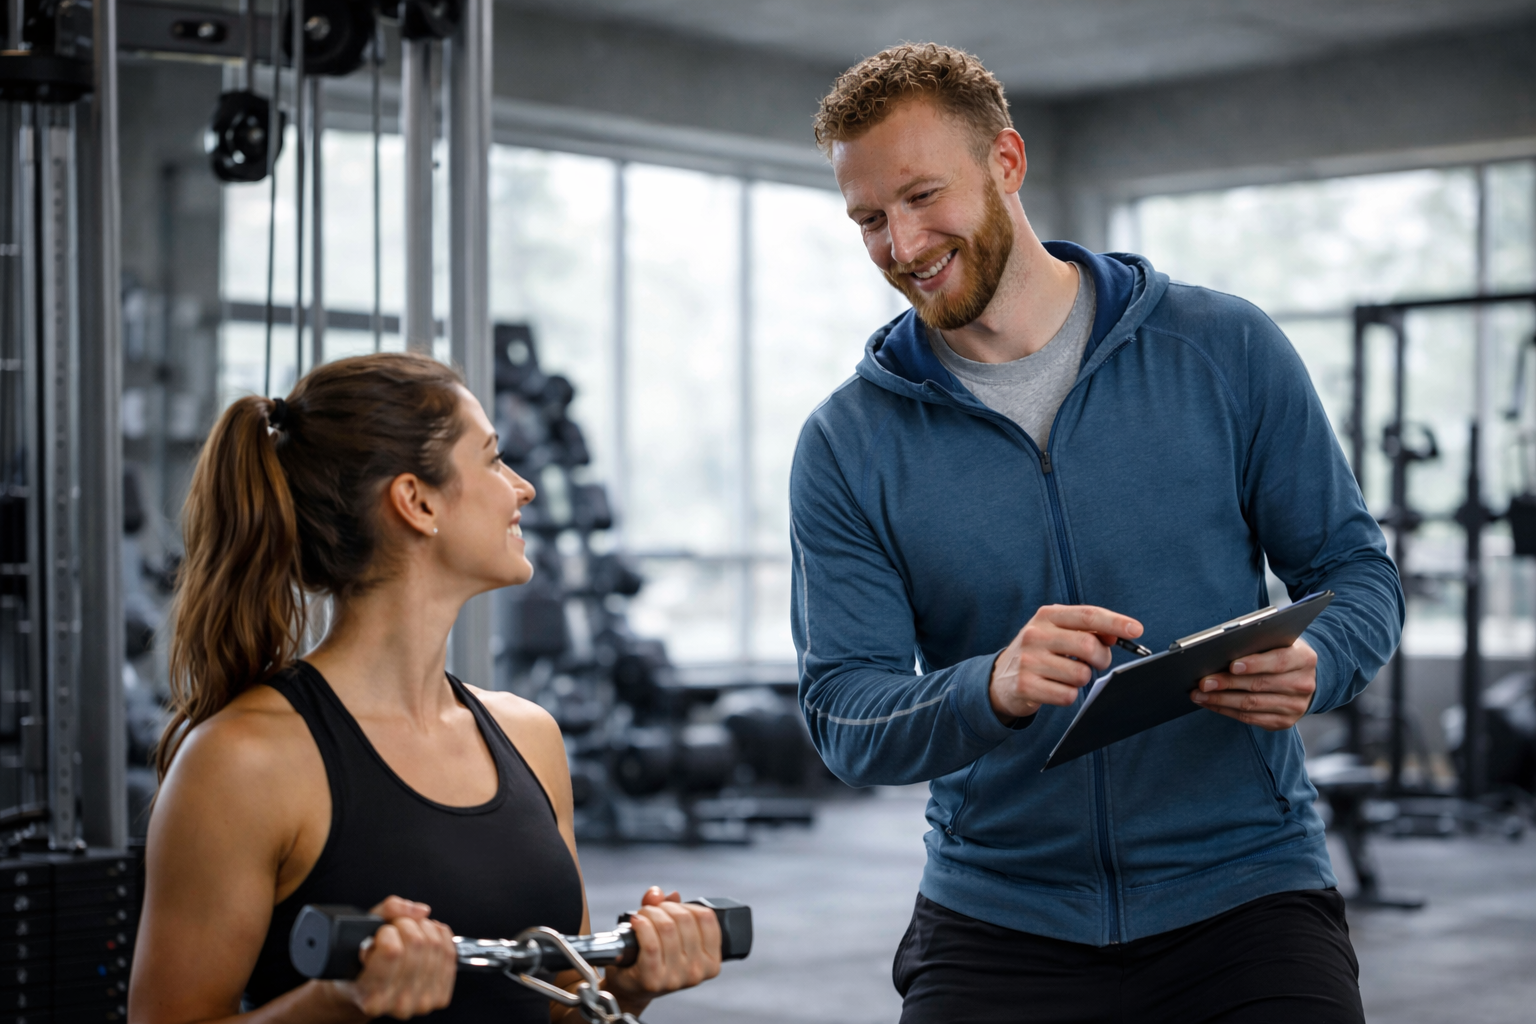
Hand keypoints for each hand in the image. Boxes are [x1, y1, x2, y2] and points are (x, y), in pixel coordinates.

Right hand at [333, 896, 456, 1019]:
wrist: (368, 992)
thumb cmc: (362, 964)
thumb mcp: (361, 933)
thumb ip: (386, 912)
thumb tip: (420, 911)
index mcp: (370, 996)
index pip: (393, 951)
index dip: (389, 931)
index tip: (383, 932)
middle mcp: (397, 1004)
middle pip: (418, 943)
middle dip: (407, 924)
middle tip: (397, 928)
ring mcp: (421, 1003)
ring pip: (436, 945)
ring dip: (425, 927)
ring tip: (411, 931)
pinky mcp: (440, 997)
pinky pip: (451, 954)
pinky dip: (441, 935)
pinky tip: (428, 934)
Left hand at [603, 886, 721, 1012]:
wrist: (632, 986)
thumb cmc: (653, 958)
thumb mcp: (670, 932)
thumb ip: (670, 907)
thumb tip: (671, 894)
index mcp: (711, 960)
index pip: (706, 917)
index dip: (686, 905)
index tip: (672, 909)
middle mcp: (697, 971)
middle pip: (684, 919)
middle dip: (663, 907)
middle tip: (651, 912)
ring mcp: (676, 978)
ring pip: (666, 928)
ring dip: (649, 914)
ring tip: (642, 917)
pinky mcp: (653, 980)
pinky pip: (650, 943)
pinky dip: (641, 926)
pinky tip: (635, 923)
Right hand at [989, 605, 1143, 722]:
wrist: (1000, 678)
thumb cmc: (1039, 652)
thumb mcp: (1057, 632)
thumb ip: (1086, 630)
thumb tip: (1115, 635)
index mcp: (1046, 616)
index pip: (1087, 615)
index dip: (1115, 622)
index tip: (1136, 629)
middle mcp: (1035, 635)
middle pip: (1088, 646)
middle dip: (1102, 658)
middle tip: (1098, 662)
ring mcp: (1029, 661)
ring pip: (1081, 674)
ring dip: (1082, 679)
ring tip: (1068, 676)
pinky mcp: (1026, 686)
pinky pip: (1067, 696)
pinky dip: (1069, 695)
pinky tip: (1056, 688)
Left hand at [1190, 638, 1316, 729]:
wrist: (1302, 677)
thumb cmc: (1280, 653)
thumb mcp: (1277, 643)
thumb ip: (1258, 644)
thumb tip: (1221, 650)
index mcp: (1304, 659)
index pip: (1278, 661)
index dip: (1254, 664)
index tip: (1231, 665)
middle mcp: (1303, 684)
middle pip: (1260, 685)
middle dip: (1227, 683)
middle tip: (1203, 682)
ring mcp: (1295, 706)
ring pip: (1251, 704)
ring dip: (1220, 700)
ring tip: (1199, 695)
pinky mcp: (1283, 721)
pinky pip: (1249, 718)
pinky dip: (1226, 710)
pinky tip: (1210, 704)